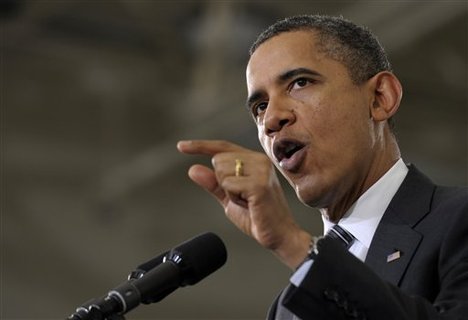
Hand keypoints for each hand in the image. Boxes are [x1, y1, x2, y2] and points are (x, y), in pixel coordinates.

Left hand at [177, 140, 310, 268]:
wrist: (279, 235)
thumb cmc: (258, 216)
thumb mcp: (229, 198)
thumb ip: (213, 183)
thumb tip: (193, 168)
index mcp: (253, 160)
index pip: (222, 147)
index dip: (200, 146)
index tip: (181, 146)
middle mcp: (259, 160)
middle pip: (218, 159)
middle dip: (222, 182)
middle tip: (242, 198)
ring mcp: (261, 170)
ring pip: (221, 171)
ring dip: (228, 191)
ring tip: (247, 201)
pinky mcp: (259, 183)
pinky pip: (228, 185)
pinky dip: (233, 198)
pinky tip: (249, 204)